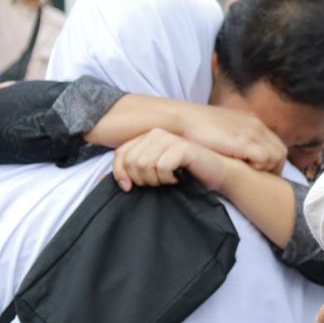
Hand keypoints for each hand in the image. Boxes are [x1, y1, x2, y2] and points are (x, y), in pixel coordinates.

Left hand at [113, 128, 232, 191]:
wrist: (218, 173)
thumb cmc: (188, 174)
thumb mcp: (156, 173)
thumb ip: (135, 172)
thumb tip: (105, 181)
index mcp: (148, 138)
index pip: (121, 154)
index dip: (120, 173)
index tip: (128, 189)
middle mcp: (157, 134)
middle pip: (132, 162)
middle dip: (142, 179)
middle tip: (158, 183)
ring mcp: (170, 139)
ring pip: (145, 165)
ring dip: (156, 180)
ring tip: (169, 180)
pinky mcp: (182, 147)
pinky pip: (162, 167)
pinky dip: (168, 178)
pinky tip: (179, 177)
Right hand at [169, 103, 285, 174]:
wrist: (181, 120)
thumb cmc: (193, 128)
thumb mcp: (219, 130)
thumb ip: (231, 139)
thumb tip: (232, 151)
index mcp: (250, 120)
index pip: (273, 143)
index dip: (271, 160)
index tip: (264, 173)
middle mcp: (255, 124)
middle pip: (280, 150)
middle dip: (275, 167)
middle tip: (264, 181)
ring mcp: (252, 131)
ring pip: (277, 155)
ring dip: (269, 168)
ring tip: (255, 177)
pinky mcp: (245, 141)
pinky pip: (266, 158)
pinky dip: (261, 167)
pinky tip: (247, 171)